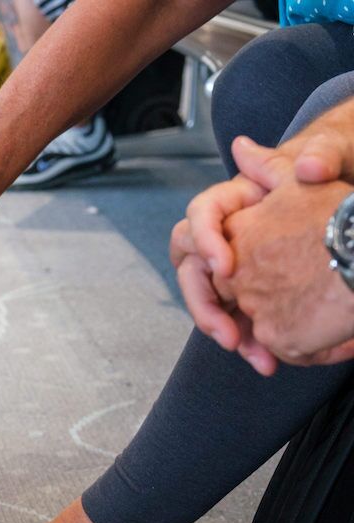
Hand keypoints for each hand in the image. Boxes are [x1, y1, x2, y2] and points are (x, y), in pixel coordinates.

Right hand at [171, 133, 353, 374]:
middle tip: (227, 332)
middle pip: (192, 268)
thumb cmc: (337, 167)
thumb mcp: (333, 156)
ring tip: (254, 355)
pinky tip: (270, 359)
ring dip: (225, 330)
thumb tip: (309, 165)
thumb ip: (321, 154)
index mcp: (237, 199)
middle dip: (205, 303)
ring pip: (213, 300)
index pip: (201, 215)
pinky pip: (238, 317)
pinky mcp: (253, 291)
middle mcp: (227, 233)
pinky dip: (250, 340)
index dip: (206, 241)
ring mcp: (238, 265)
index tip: (226, 268)